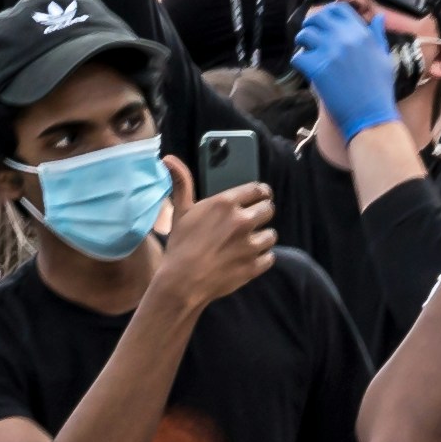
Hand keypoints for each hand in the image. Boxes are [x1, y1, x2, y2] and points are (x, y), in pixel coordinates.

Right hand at [147, 168, 268, 309]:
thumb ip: (182, 183)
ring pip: (271, 235)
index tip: (261, 196)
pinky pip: (269, 257)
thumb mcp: (180, 211)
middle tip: (253, 220)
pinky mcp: (255, 266)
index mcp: (226, 203)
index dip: (261, 193)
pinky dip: (262, 258)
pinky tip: (249, 258)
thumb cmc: (180, 245)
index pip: (258, 190)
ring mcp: (251, 245)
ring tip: (249, 242)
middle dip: (262, 213)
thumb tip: (169, 159)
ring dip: (263, 237)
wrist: (182, 282)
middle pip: (268, 210)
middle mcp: (243, 221)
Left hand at [292, 0, 399, 138]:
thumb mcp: (384, 57)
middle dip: (312, 26)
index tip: (325, 24)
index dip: (328, 14)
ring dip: (303, 43)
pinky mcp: (316, 68)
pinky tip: (308, 70)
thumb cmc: (379, 89)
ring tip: (309, 54)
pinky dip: (300, 63)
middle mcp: (345, 38)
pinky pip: (298, 57)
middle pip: (318, 18)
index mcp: (362, 33)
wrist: (371, 115)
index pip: (338, 9)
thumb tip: (378, 17)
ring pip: (304, 35)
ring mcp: (330, 52)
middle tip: (312, 38)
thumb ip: (378, 35)